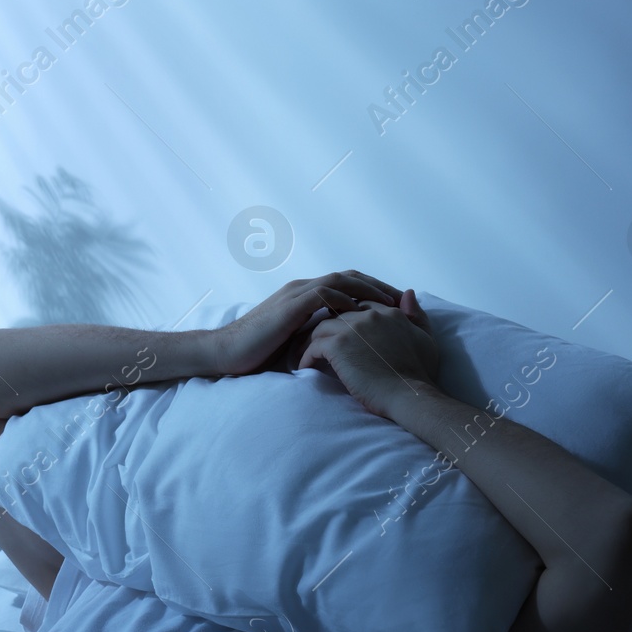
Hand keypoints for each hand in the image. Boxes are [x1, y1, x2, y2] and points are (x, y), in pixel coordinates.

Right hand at [204, 270, 402, 376]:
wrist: (226, 353)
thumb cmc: (258, 354)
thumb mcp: (295, 343)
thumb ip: (317, 338)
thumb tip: (344, 351)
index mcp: (304, 295)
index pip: (346, 284)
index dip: (373, 291)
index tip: (397, 305)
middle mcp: (302, 288)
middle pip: (350, 277)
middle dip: (379, 286)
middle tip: (404, 300)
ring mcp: (295, 294)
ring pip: (341, 281)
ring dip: (369, 290)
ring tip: (391, 304)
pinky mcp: (290, 306)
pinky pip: (324, 294)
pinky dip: (345, 300)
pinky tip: (362, 313)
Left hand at [298, 289, 439, 417]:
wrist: (411, 395)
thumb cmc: (420, 374)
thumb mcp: (425, 338)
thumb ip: (416, 315)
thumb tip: (407, 293)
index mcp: (390, 312)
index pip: (360, 304)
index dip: (346, 317)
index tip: (337, 332)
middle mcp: (371, 314)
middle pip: (337, 313)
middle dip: (325, 327)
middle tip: (313, 341)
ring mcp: (353, 328)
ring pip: (321, 327)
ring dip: (311, 341)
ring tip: (306, 355)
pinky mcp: (339, 345)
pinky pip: (313, 346)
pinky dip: (307, 357)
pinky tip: (306, 368)